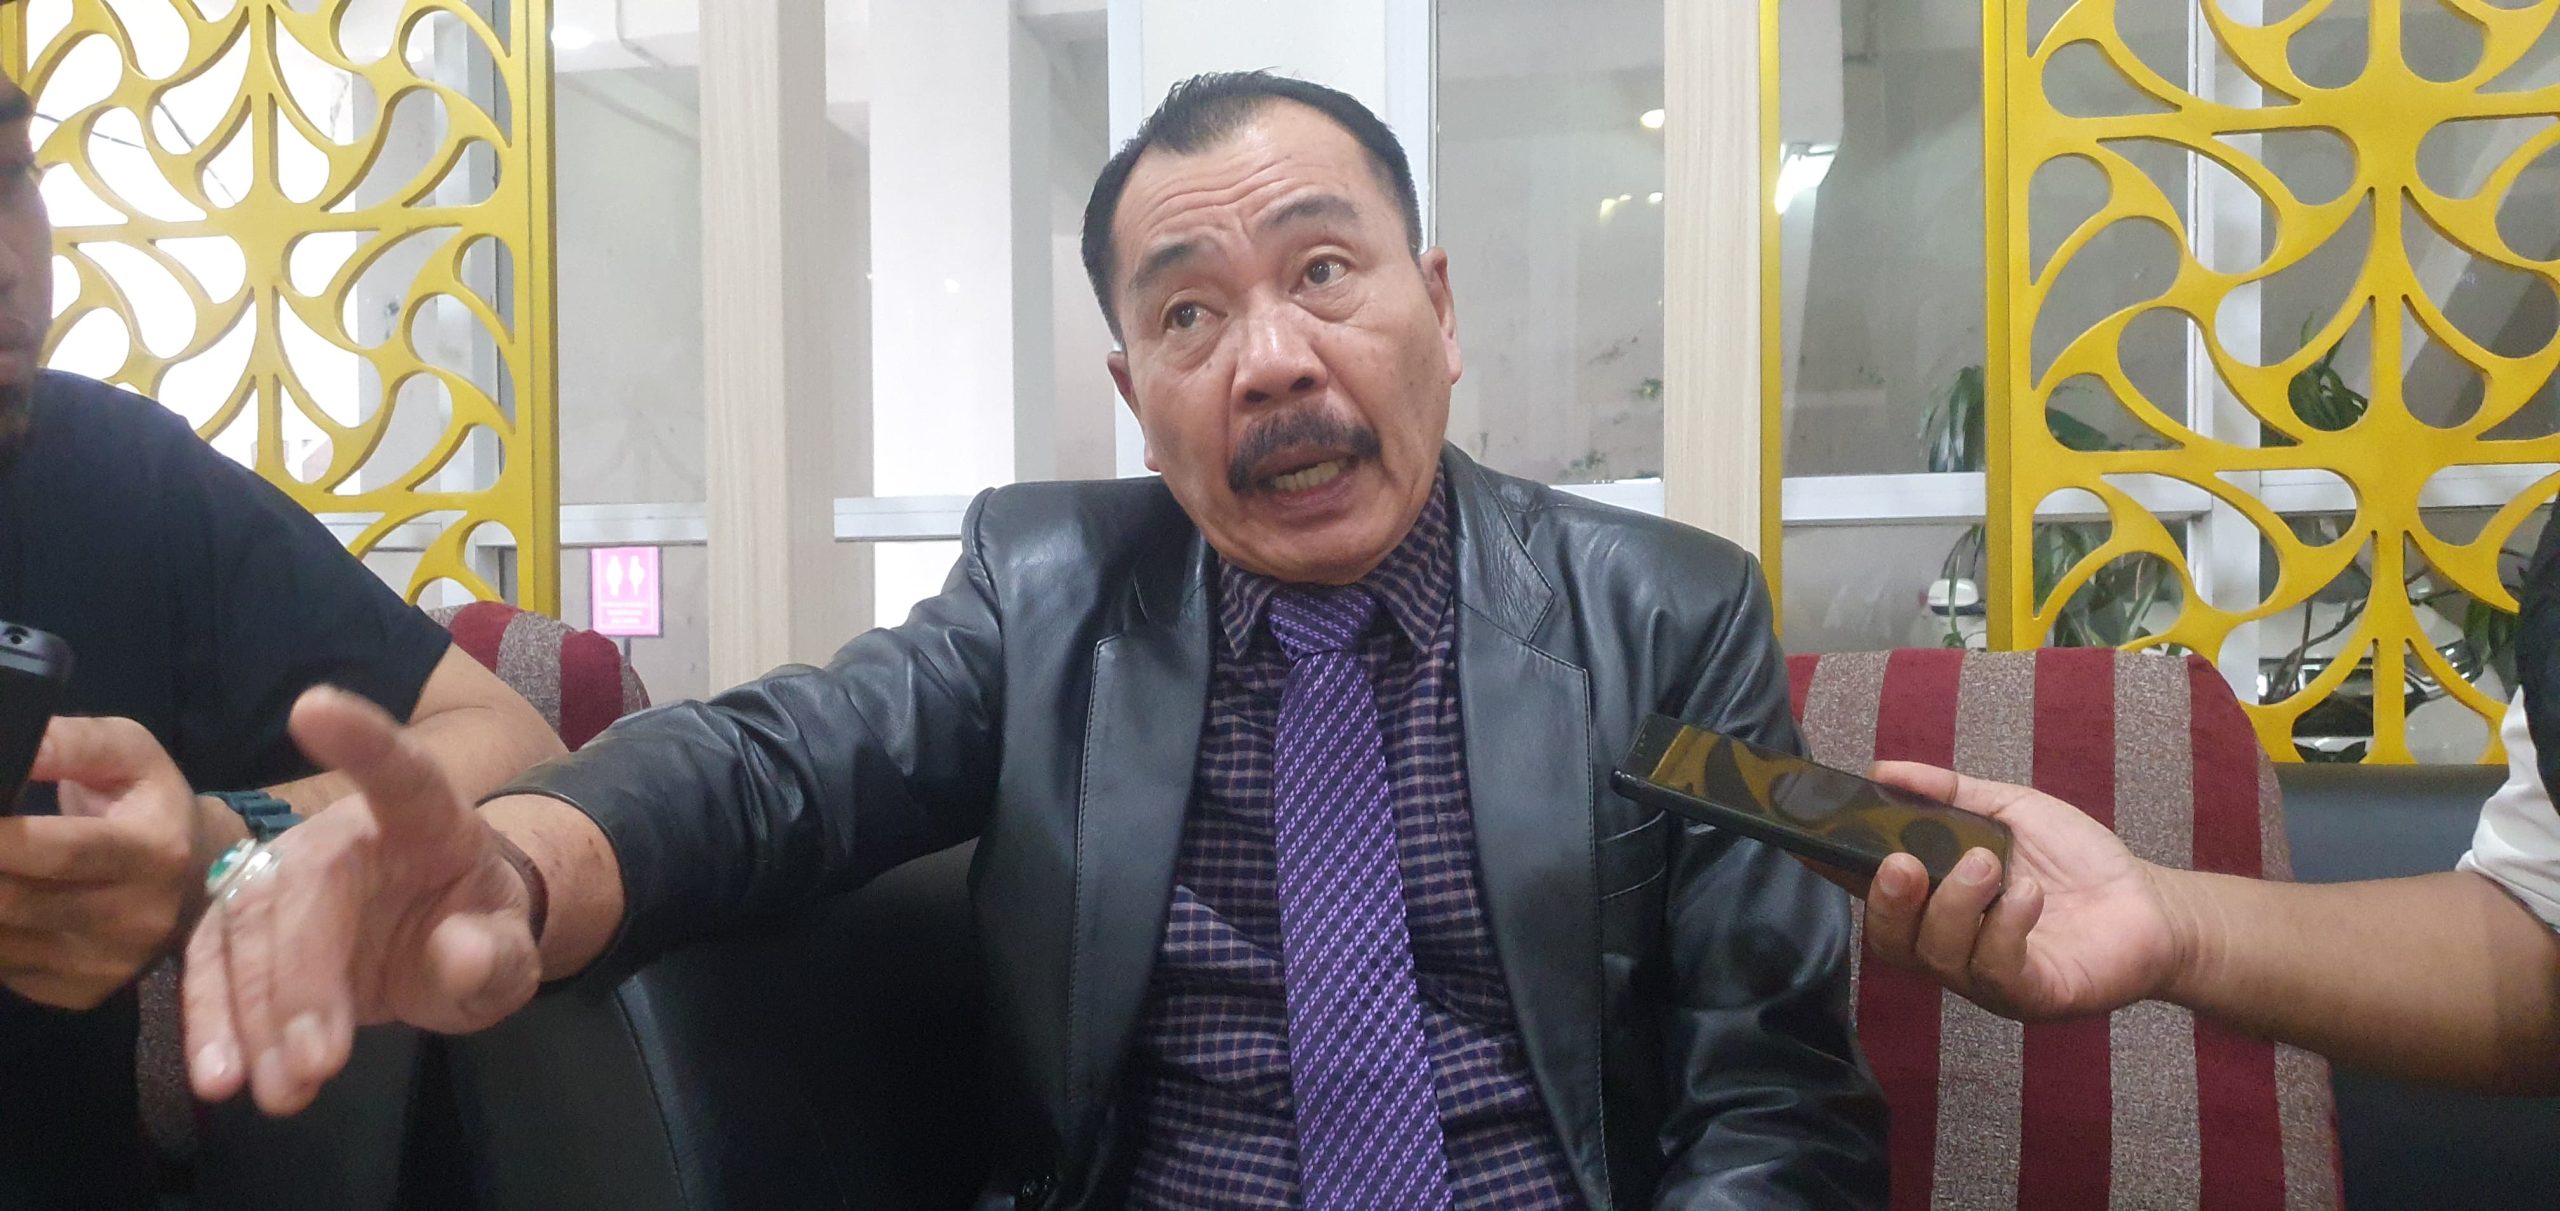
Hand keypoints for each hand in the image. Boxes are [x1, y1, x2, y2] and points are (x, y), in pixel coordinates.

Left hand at [0, 717, 228, 1009]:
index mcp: (155, 852)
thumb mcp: (128, 754)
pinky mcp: (81, 993)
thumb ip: (68, 743)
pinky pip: (3, 966)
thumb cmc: (149, 805)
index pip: (58, 851)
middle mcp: (137, 919)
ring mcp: (107, 964)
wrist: (198, 879)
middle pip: (14, 902)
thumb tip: (7, 743)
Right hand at [184, 687, 539, 1115]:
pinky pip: (215, 967)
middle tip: (317, 1065)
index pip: (399, 770)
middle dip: (302, 985)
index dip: (361, 739)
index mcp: (426, 817)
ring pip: (250, 937)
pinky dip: (213, 1023)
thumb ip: (496, 954)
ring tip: (276, 1090)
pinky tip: (218, 1074)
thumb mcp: (507, 953)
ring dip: (254, 1019)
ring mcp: (285, 876)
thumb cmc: (476, 929)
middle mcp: (343, 835)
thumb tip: (467, 954)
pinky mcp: (245, 925)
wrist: (441, 941)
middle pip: (307, 895)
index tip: (315, 707)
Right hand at [1853, 762, 2187, 1021]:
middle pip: (1890, 942)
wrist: (2150, 905)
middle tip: (1903, 862)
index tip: (1810, 842)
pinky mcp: (2031, 995)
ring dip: (1955, 905)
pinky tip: (2027, 894)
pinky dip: (2005, 927)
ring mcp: (1985, 978)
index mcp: (1934, 904)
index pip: (1869, 893)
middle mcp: (1949, 948)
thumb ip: (1948, 793)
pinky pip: (1997, 971)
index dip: (1835, 871)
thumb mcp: (2008, 811)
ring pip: (1939, 956)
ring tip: (1987, 863)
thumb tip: (1882, 769)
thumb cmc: (2075, 862)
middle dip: (1888, 902)